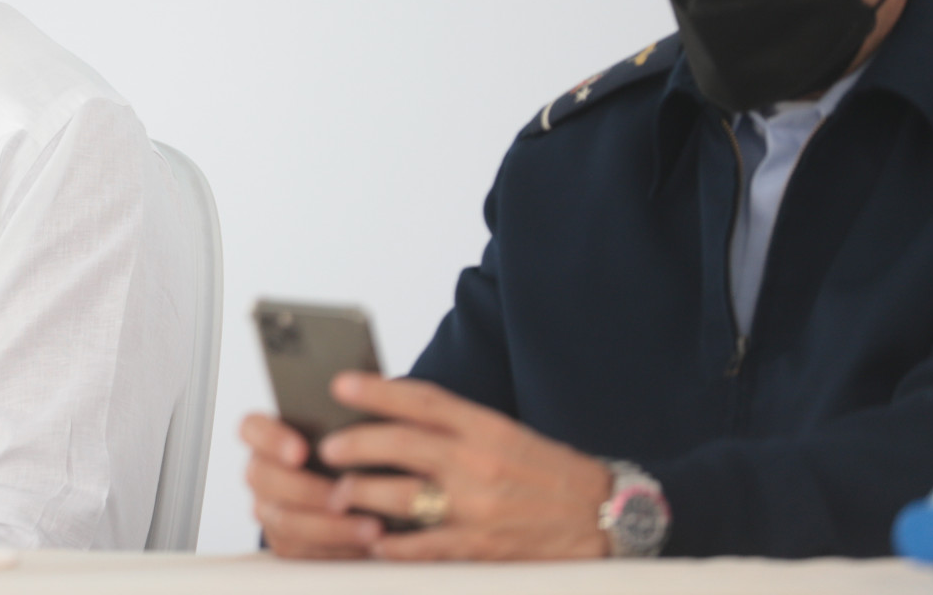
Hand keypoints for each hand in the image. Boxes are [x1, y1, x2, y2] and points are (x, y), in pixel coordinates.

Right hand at [241, 412, 382, 557]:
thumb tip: (360, 428)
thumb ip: (342, 427)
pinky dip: (336, 548)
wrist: (353, 492)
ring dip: (330, 527)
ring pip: (285, 521)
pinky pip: (302, 550)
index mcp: (266, 436)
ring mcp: (268, 509)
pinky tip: (366, 544)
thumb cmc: (348, 452)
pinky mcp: (284, 542)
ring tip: (370, 527)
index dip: (271, 440)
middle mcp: (261, 472)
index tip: (301, 452)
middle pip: (266, 478)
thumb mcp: (344, 432)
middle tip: (343, 497)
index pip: (252, 429)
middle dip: (306, 491)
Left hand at [317, 373, 612, 560]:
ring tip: (339, 493)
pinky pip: (423, 547)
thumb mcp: (505, 434)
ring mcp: (478, 507)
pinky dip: (393, 546)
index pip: (422, 400)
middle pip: (402, 445)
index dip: (377, 390)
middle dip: (355, 444)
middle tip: (326, 447)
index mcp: (485, 427)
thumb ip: (455, 427)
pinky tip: (373, 542)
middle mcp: (479, 462)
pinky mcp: (482, 548)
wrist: (605, 517)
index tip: (340, 383)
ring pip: (402, 497)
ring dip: (362, 495)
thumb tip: (395, 418)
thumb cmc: (546, 472)